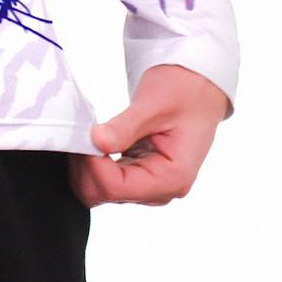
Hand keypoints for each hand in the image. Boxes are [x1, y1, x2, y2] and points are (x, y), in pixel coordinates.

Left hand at [68, 64, 230, 209]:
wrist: (198, 87)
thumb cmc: (185, 91)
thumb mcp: (154, 103)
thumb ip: (125, 126)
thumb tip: (96, 141)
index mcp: (172, 178)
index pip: (115, 187)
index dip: (92, 164)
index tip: (85, 136)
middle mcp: (161, 189)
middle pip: (104, 194)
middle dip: (86, 166)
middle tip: (83, 133)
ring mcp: (150, 184)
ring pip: (101, 190)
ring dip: (88, 164)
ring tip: (90, 134)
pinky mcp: (139, 175)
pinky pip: (106, 179)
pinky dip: (94, 162)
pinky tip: (96, 140)